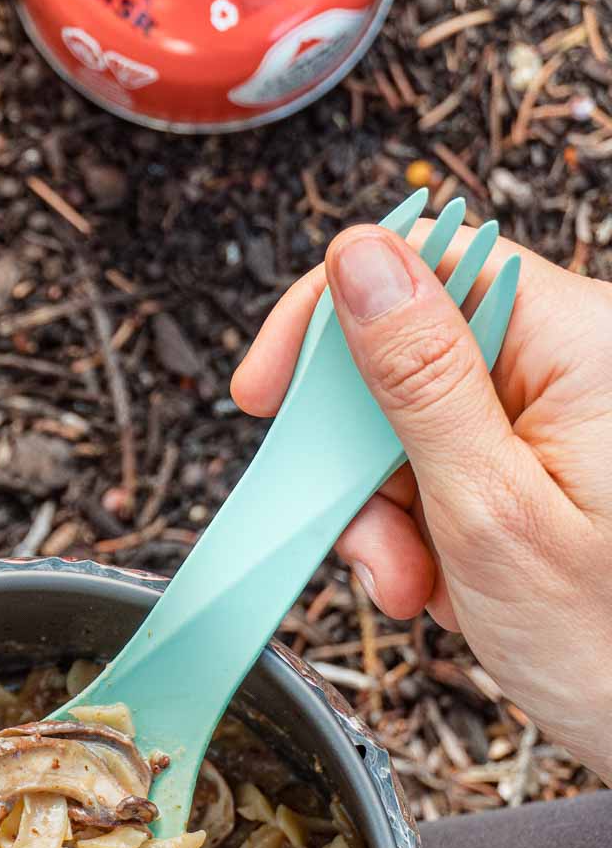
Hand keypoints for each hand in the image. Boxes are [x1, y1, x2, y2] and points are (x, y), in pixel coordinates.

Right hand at [232, 221, 611, 781]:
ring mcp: (560, 418)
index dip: (330, 321)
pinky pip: (445, 469)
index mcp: (583, 344)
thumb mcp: (490, 513)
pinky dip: (423, 531)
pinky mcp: (545, 464)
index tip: (267, 396)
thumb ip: (418, 380)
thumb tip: (360, 260)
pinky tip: (445, 585)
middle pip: (409, 353)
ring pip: (414, 423)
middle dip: (361, 457)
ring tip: (417, 588)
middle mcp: (576, 365)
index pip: (429, 265)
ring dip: (390, 512)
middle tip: (370, 543)